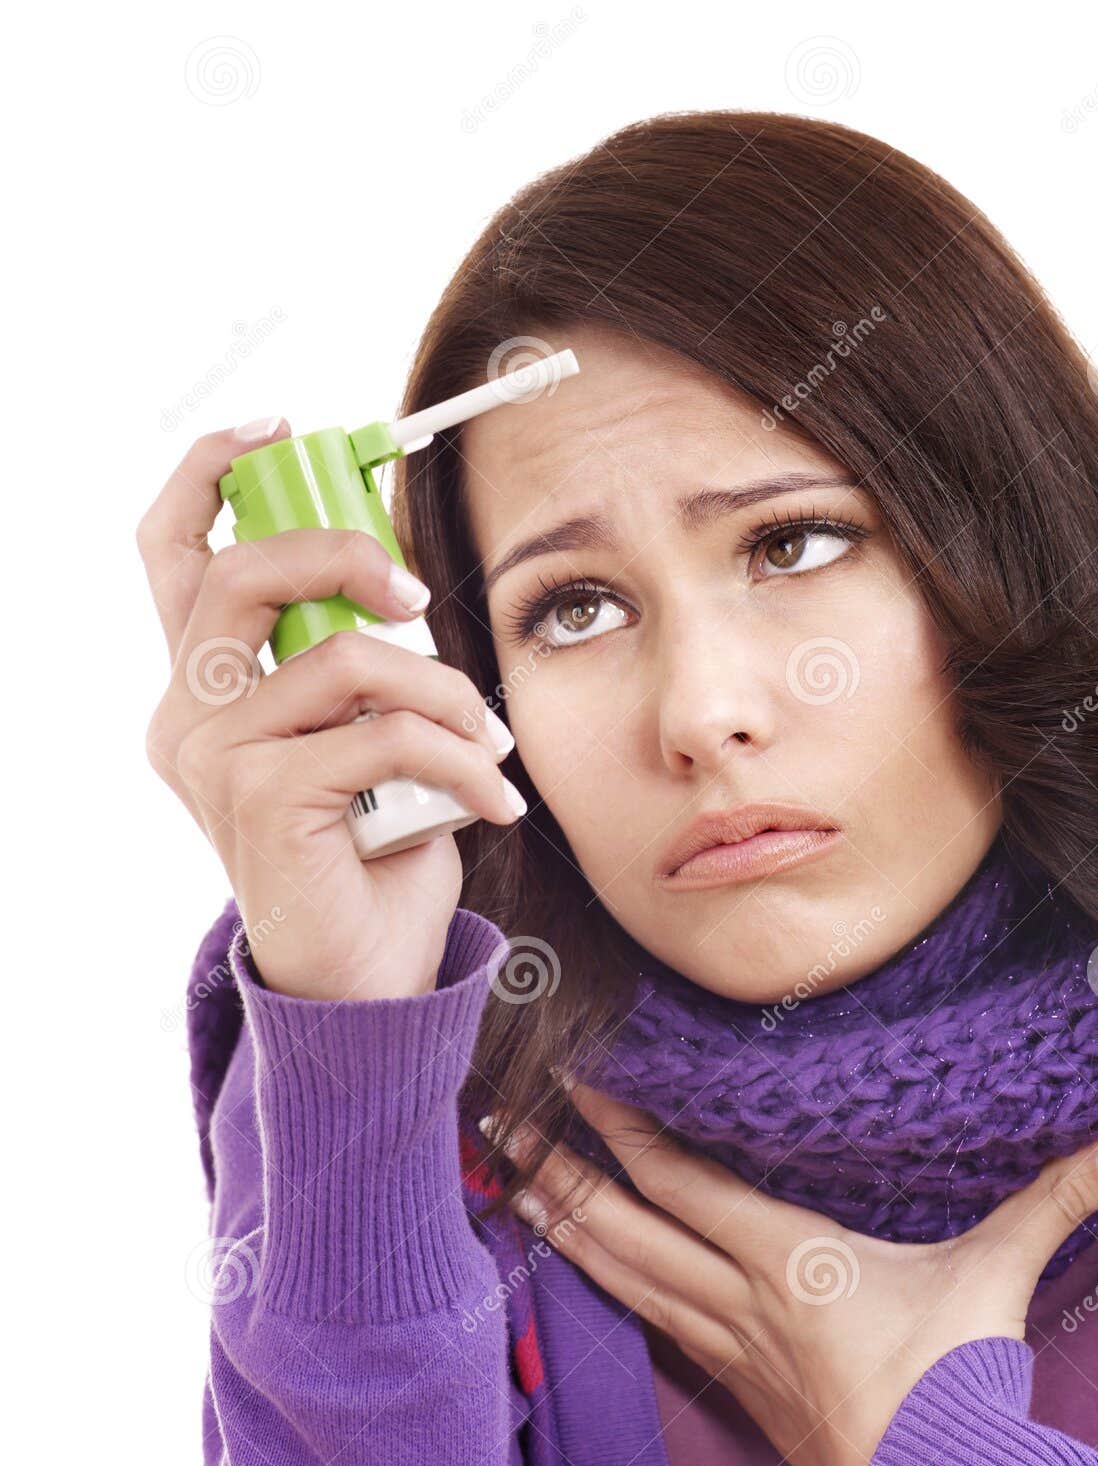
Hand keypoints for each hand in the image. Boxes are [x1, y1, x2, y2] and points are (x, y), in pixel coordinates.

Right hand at [138, 420, 524, 999]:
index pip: (174, 551)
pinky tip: (494, 801)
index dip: (215, 471)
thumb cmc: (371, 852)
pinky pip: (386, 735)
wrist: (364, 976)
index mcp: (201, 688)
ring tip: (489, 745)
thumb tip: (398, 576)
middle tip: (420, 595)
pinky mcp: (262, 802)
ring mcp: (214, 760)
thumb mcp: (360, 735)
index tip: (285, 428)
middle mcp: (187, 716)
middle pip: (243, 573)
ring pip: (343, 659)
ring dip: (444, 691)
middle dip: (347, 555)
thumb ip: (352, 661)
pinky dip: (463, 759)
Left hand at [498, 1081, 1097, 1465]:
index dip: (623, 1129)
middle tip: (494, 1123)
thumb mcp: (1001, 1274)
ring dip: (561, 1226)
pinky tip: (576, 1264)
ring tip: (506, 1182)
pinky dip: (602, 1282)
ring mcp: (728, 1344)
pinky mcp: (731, 1380)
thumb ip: (1058, 1197)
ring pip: (623, 1276)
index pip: (684, 1181)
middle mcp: (741, 1298)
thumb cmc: (962, 1378)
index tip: (576, 1079)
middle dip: (557, 1171)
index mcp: (791, 1259)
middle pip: (627, 1226)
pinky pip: (649, 1320)